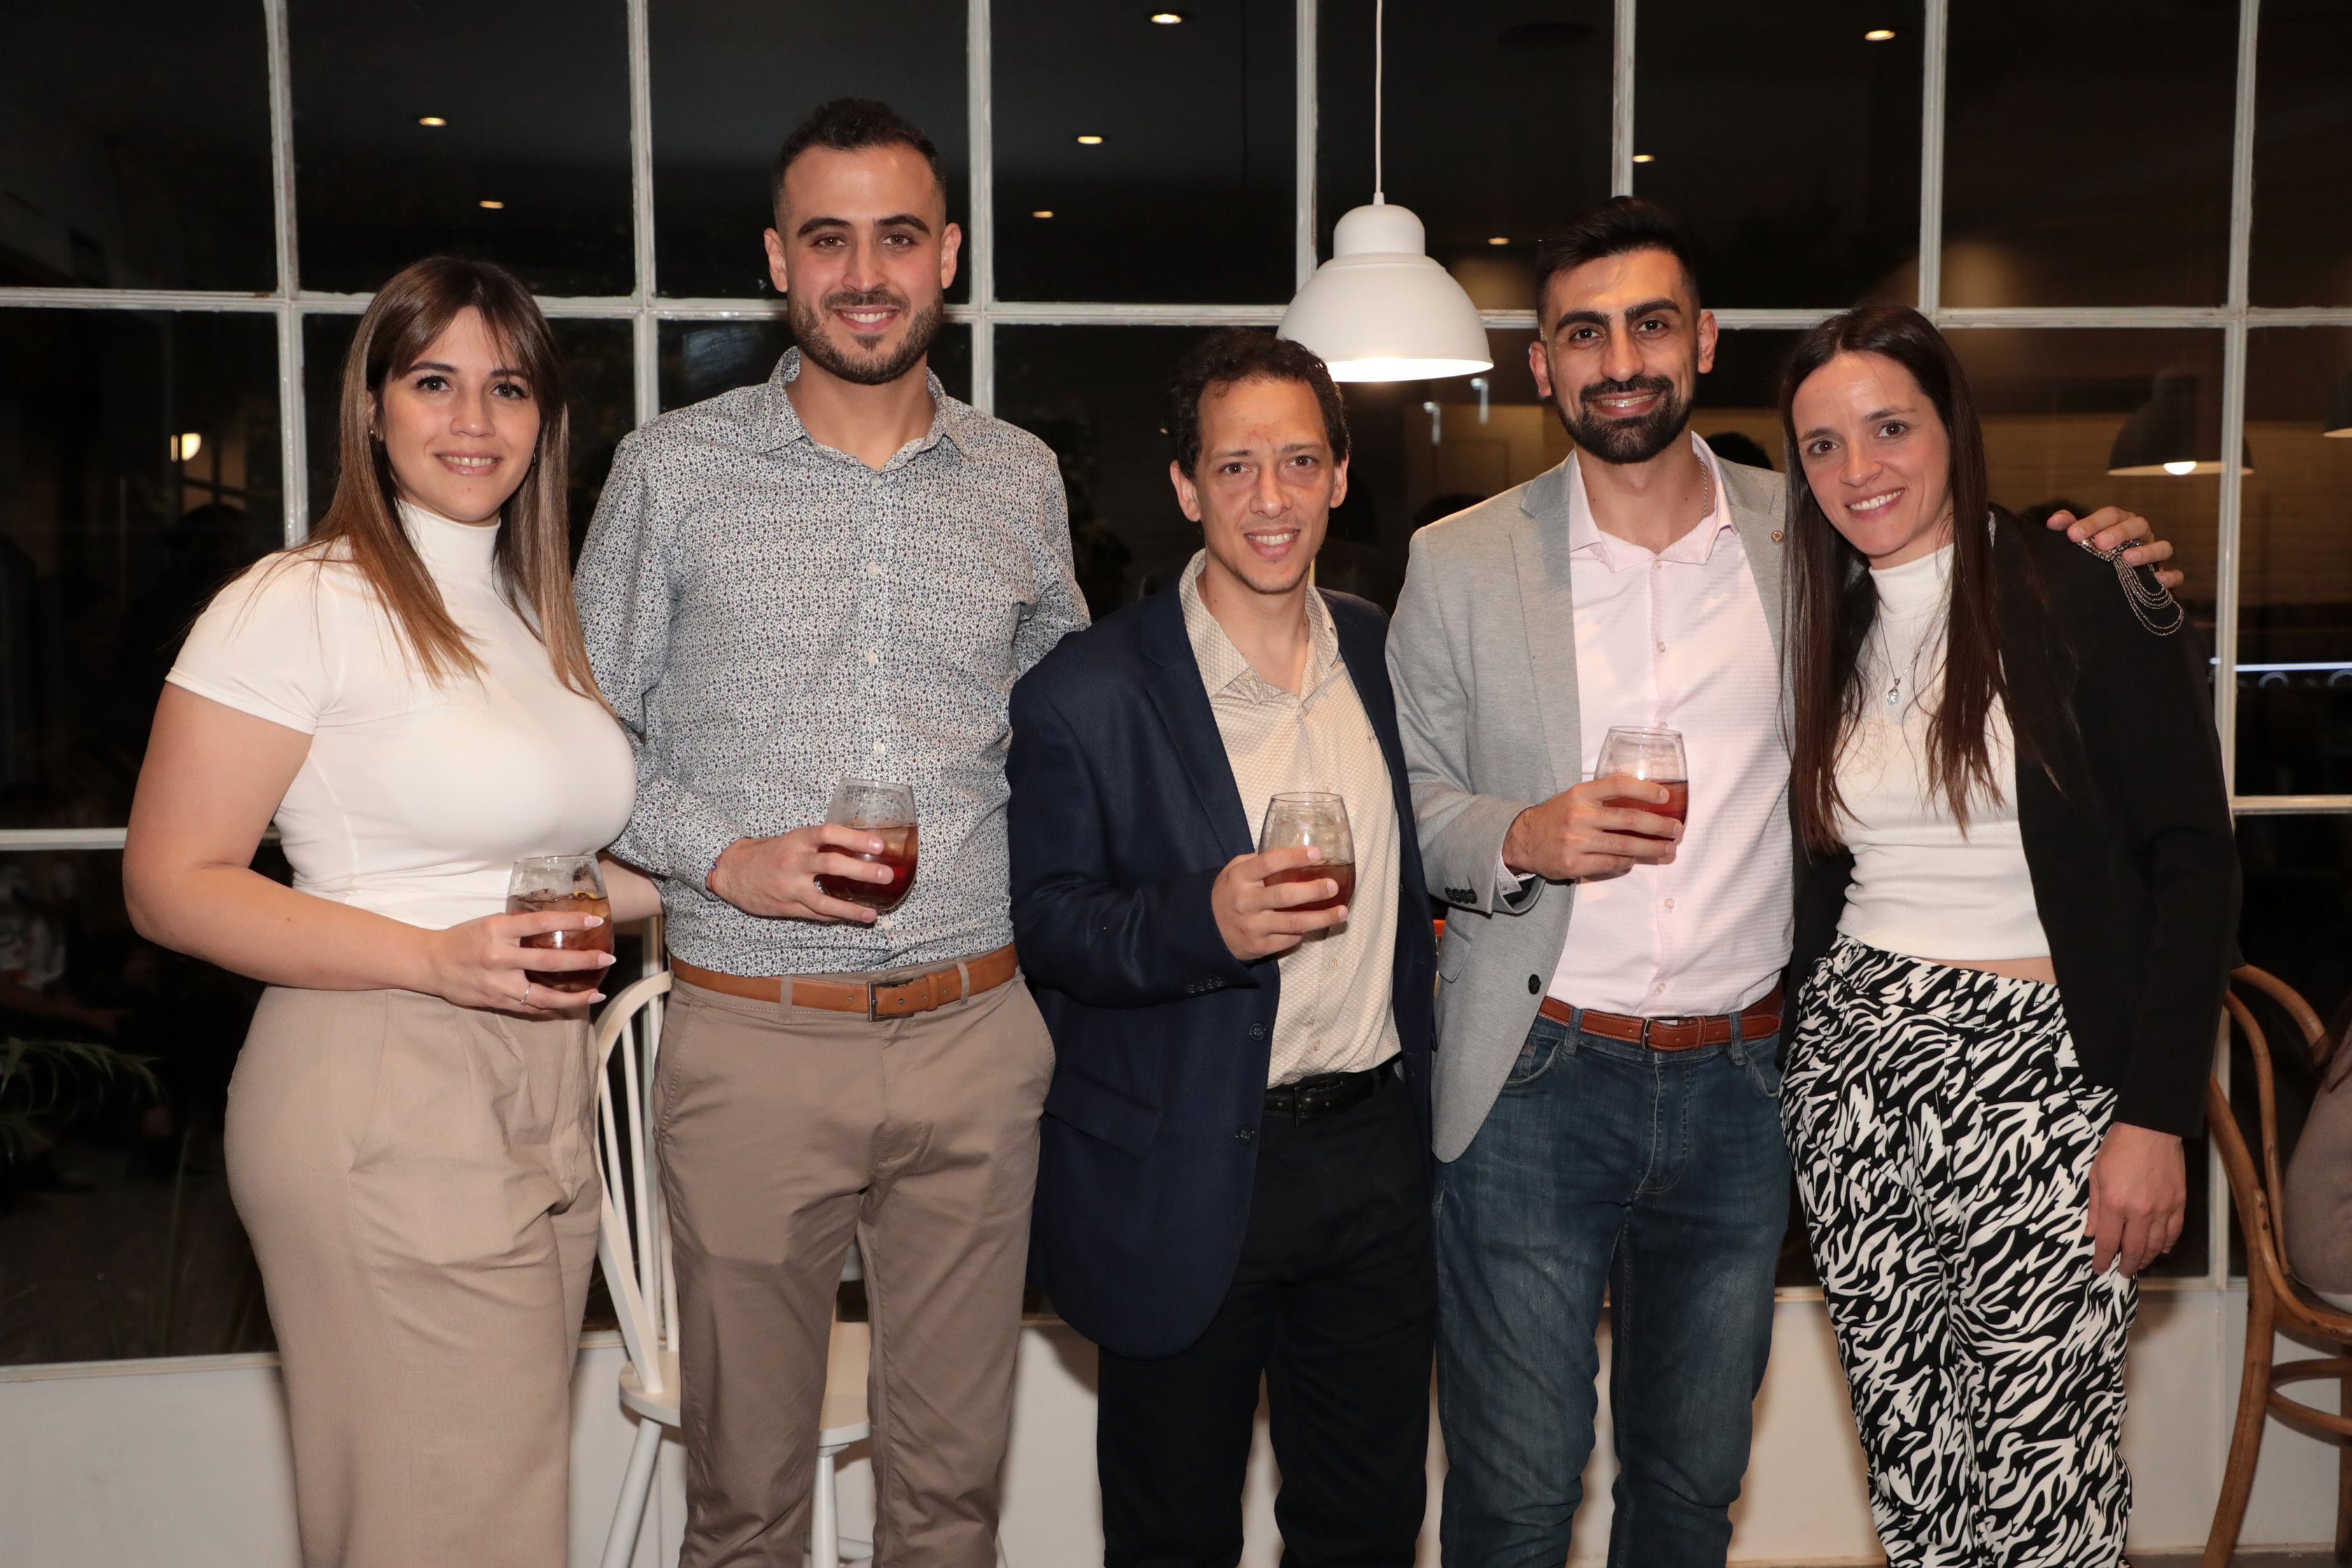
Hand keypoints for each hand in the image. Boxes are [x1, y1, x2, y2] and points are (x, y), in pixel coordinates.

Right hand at [414, 908, 614, 1014]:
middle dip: (583, 961)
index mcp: (498, 929)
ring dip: (574, 996)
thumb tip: (557, 924)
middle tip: (607, 958)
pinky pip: (530, 1007)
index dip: (571, 921)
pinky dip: (552, 1007)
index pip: (542, 922)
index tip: (595, 921)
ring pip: (543, 994)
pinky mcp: (496, 1001)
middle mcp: (499, 956)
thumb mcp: (490, 923)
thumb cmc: (464, 939)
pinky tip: (571, 1004)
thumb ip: (519, 926)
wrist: (430, 963)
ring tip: (597, 993)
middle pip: (549, 960)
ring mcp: (498, 983)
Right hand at [707, 825, 890, 922]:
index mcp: (797, 840)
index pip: (829, 833)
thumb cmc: (768, 853)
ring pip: (825, 901)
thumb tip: (858, 846)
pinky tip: (852, 917)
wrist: (732, 871)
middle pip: (832, 865)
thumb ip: (819, 844)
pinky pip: (816, 914)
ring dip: (851, 909)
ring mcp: (790, 887)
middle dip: (862, 871)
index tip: (878, 844)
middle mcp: (794, 862)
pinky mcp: (787, 907)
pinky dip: (835, 916)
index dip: (855, 838)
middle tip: (886, 875)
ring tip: (872, 914)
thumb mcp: (793, 840)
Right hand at [1212, 845, 1348, 961]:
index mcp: (1240, 878)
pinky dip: (1304, 932)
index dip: (1293, 857)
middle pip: (1284, 896)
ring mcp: (1253, 927)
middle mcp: (1246, 902)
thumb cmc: (1227, 893)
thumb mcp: (1233, 871)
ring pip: (1293, 923)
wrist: (1204, 929)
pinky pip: (1288, 940)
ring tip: (1342, 911)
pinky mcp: (1259, 946)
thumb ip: (1257, 862)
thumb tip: (1292, 854)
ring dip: (1321, 918)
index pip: (1268, 863)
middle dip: (1313, 891)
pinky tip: (1316, 925)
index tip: (1316, 853)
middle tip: (1333, 886)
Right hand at [1501, 776, 1680, 882]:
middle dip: (1659, 825)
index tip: (1665, 796)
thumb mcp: (1575, 797)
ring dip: (1651, 848)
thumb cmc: (1556, 817)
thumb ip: (1603, 797)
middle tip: (1676, 829)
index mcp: (1581, 794)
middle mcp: (1580, 816)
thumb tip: (1644, 802)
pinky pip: (1611, 863)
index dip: (1645, 789)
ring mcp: (1577, 841)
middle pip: (1629, 819)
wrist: (1523, 840)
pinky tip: (1636, 860)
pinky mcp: (1574, 863)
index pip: (1618, 785)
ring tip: (1668, 849)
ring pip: (1625, 845)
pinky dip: (1627, 862)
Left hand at [2043, 505, 2184, 593]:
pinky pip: (2175, 574)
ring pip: (2162, 547)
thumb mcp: (2081, 541)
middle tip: (2099, 544)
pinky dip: (2169, 576)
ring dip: (2147, 551)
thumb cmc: (2094, 556)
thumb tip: (2054, 522)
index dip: (2093, 522)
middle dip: (2119, 532)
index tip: (2072, 535)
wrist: (2106, 585)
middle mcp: (2140, 536)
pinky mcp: (2164, 576)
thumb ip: (2069, 528)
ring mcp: (2155, 555)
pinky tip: (2156, 581)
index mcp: (2120, 523)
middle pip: (2137, 525)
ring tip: (2127, 559)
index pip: (2111, 514)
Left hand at [2085, 1121, 2185, 1276]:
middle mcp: (2140, 1212)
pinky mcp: (2179, 1203)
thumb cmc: (2118, 1148)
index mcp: (2115, 1204)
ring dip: (2147, 1259)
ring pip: (2157, 1246)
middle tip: (2122, 1272)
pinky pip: (2174, 1232)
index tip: (2100, 1268)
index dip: (2103, 1259)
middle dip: (2127, 1265)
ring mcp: (2163, 1209)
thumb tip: (2092, 1233)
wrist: (2151, 1128)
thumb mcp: (2096, 1176)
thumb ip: (2095, 1208)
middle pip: (2135, 1250)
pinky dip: (2167, 1245)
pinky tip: (2161, 1249)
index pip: (2109, 1243)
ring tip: (2139, 1264)